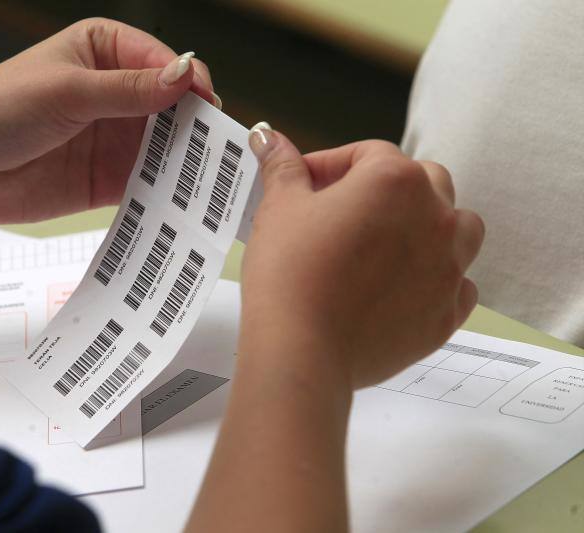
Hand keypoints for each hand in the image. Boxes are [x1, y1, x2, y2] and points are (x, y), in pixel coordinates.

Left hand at [0, 18, 216, 224]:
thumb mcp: (67, 91)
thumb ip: (128, 90)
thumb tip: (185, 77)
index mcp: (104, 50)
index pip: (163, 62)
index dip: (188, 82)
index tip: (206, 105)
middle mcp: (116, 92)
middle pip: (173, 106)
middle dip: (195, 124)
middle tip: (218, 146)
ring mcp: (115, 136)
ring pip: (167, 146)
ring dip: (186, 160)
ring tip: (208, 177)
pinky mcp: (110, 178)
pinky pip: (149, 183)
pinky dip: (167, 190)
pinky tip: (183, 200)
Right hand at [241, 127, 484, 388]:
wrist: (302, 349)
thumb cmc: (290, 273)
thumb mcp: (279, 208)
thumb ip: (283, 167)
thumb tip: (268, 138)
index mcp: (395, 180)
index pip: (368, 154)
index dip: (331, 166)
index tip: (304, 186)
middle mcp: (435, 217)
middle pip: (424, 181)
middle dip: (387, 189)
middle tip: (343, 212)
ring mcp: (449, 267)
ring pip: (458, 227)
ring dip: (429, 227)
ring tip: (386, 245)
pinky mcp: (447, 312)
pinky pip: (459, 283)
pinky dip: (437, 278)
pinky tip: (402, 287)